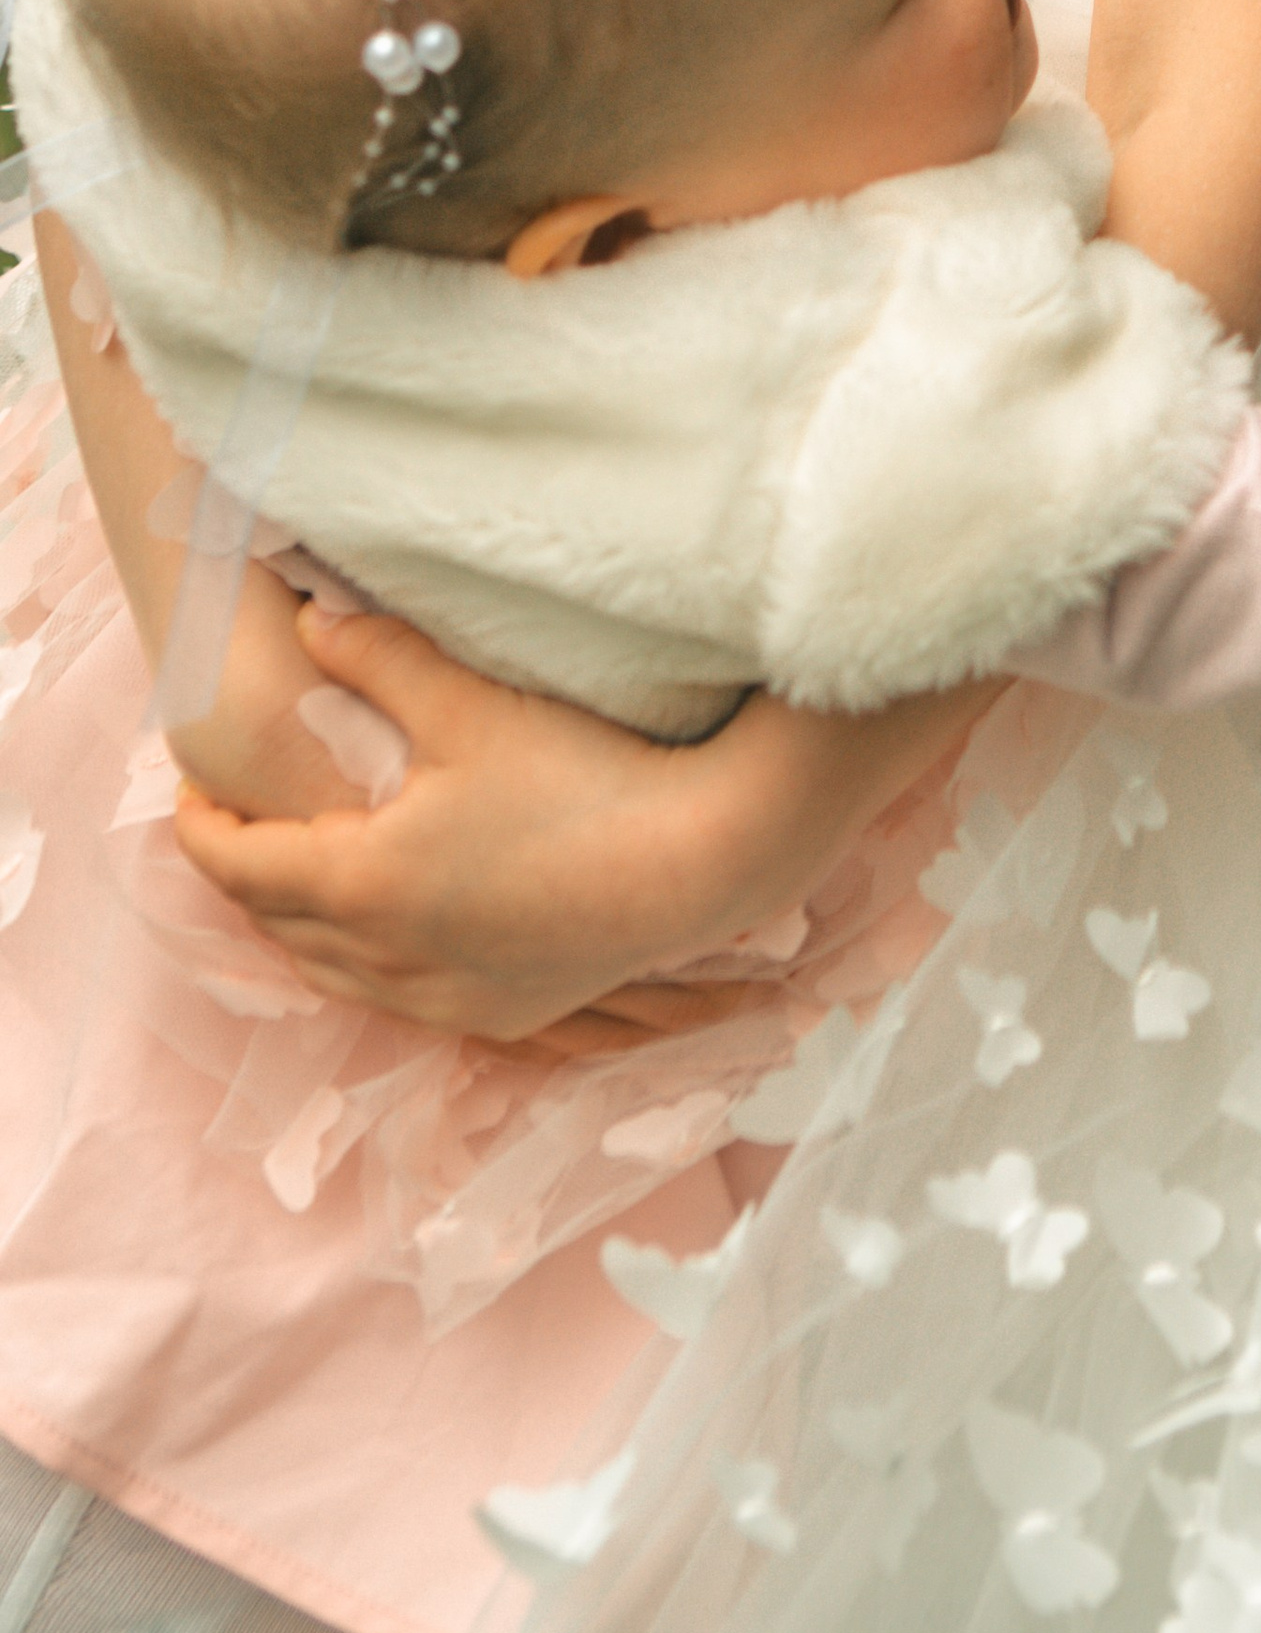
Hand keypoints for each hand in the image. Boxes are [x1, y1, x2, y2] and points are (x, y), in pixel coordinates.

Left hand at [172, 599, 996, 1040]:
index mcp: (364, 882)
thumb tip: (307, 619)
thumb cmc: (583, 778)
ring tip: (303, 876)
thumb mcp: (469, 704)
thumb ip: (378, 656)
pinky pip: (399, 1001)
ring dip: (302, 928)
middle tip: (239, 825)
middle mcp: (390, 958)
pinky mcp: (503, 1014)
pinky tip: (393, 933)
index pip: (241, 867)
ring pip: (334, 975)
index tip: (188, 792)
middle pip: (278, 926)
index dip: (202, 828)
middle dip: (247, 876)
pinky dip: (368, 966)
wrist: (701, 860)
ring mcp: (447, 998)